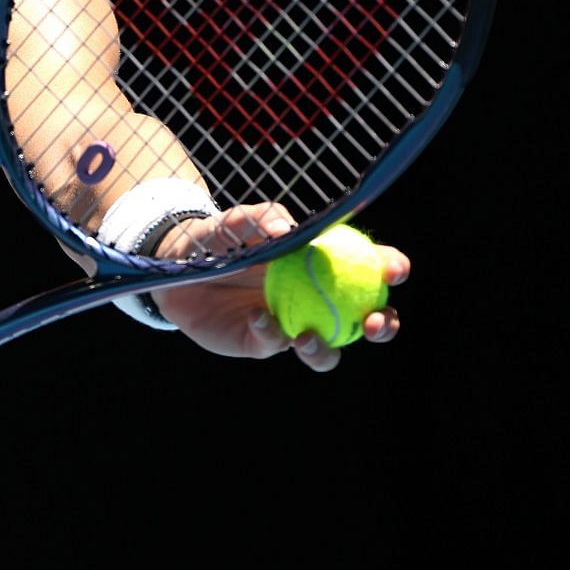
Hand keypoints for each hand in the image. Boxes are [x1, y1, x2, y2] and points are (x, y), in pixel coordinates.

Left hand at [149, 203, 407, 372]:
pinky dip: (269, 334)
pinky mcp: (261, 343)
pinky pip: (273, 345)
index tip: (392, 270)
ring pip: (327, 350)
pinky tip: (257, 317)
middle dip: (384, 325)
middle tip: (374, 322)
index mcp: (326, 266)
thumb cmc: (221, 236)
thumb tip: (289, 232)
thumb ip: (265, 218)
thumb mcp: (241, 220)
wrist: (177, 265)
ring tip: (306, 338)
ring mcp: (292, 325)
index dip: (391, 268)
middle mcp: (318, 301)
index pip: (371, 268)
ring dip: (325, 350)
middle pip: (367, 320)